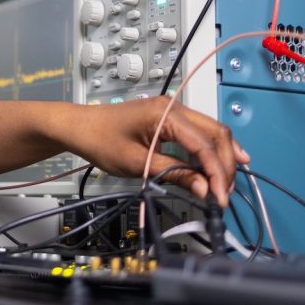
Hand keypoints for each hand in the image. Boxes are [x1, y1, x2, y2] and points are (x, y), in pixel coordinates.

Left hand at [65, 97, 248, 205]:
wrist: (79, 126)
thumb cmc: (100, 141)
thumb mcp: (137, 163)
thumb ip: (174, 174)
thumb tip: (204, 189)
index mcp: (165, 114)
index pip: (203, 144)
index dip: (216, 173)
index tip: (220, 198)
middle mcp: (173, 107)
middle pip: (215, 133)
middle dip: (225, 164)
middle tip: (225, 193)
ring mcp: (172, 110)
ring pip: (211, 131)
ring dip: (221, 157)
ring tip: (225, 184)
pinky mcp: (169, 117)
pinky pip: (199, 131)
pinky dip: (210, 149)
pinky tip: (219, 164)